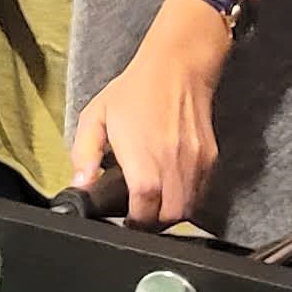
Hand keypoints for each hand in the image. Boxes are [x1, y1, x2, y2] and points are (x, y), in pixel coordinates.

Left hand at [72, 1, 223, 226]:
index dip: (134, 225)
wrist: (178, 67)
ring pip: (188, 209)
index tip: (125, 223)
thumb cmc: (135, 90)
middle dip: (153, 225)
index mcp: (143, 163)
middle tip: (139, 217)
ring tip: (155, 206)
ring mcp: (195, 164)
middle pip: (169, 218)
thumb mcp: (96, 116)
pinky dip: (187, 198)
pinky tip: (171, 188)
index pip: (144, 214)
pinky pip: (201, 192)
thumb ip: (84, 154)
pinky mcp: (210, 158)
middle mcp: (173, 168)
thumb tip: (81, 185)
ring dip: (171, 213)